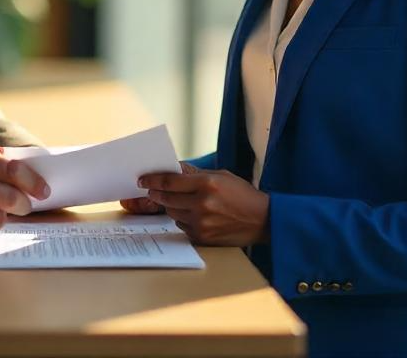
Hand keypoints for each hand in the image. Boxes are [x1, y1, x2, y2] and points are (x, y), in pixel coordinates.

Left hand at [137, 168, 268, 245]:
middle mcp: (202, 204)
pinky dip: (182, 218)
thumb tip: (172, 170)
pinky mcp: (202, 237)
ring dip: (170, 205)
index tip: (142, 179)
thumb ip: (195, 174)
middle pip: (167, 198)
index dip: (152, 180)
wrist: (264, 220)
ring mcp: (201, 222)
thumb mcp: (221, 176)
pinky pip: (182, 226)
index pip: (169, 181)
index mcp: (207, 184)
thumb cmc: (243, 195)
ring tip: (177, 200)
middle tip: (151, 189)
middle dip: (157, 193)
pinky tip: (191, 214)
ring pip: (172, 212)